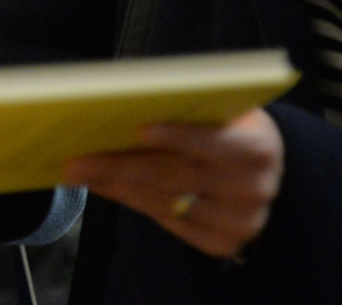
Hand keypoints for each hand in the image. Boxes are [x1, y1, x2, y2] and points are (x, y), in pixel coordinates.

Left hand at [64, 107, 284, 258]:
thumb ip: (190, 105)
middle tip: (78, 162)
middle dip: (122, 167)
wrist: (263, 171)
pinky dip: (133, 202)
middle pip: (176, 176)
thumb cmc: (230, 127)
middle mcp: (253, 190)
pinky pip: (168, 222)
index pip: (213, 142)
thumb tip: (128, 98)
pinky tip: (106, 187)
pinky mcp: (222, 243)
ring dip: (118, 187)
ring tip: (82, 173)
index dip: (177, 136)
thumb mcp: (224, 108)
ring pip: (166, 202)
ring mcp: (238, 222)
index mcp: (258, 148)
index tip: (138, 130)